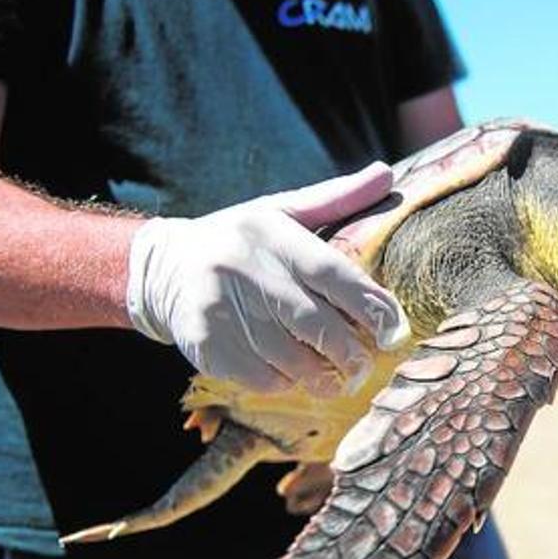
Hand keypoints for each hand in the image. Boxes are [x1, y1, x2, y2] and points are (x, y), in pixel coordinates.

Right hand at [125, 163, 410, 396]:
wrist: (162, 266)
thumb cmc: (241, 240)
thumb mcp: (283, 210)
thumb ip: (337, 198)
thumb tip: (387, 175)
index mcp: (273, 235)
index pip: (333, 274)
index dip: (370, 306)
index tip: (395, 331)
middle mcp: (246, 269)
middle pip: (315, 324)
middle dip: (350, 353)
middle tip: (365, 368)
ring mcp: (221, 307)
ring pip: (289, 358)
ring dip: (320, 375)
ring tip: (336, 379)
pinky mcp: (204, 342)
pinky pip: (260, 376)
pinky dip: (284, 383)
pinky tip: (290, 376)